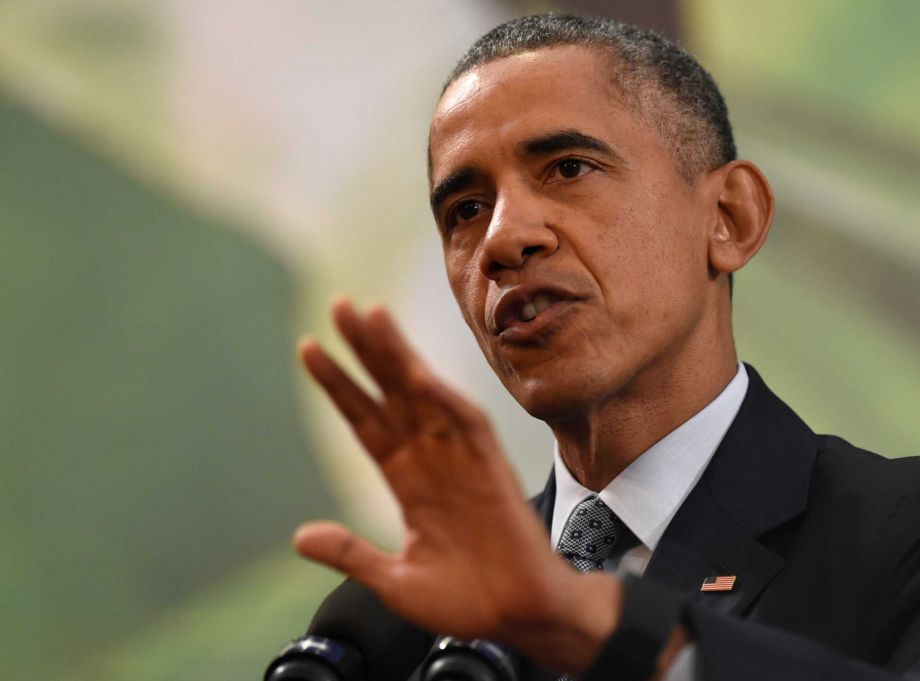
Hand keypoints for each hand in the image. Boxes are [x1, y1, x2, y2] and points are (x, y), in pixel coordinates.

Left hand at [293, 298, 620, 670]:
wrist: (518, 617)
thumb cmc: (465, 600)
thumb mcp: (394, 580)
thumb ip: (350, 553)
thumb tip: (299, 536)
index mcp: (407, 480)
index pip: (365, 421)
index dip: (338, 385)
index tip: (308, 348)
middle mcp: (431, 459)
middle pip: (390, 393)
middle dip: (365, 351)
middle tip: (340, 306)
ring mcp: (460, 460)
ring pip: (425, 396)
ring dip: (400, 357)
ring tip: (372, 317)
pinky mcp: (491, 470)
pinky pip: (468, 428)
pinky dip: (446, 401)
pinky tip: (420, 375)